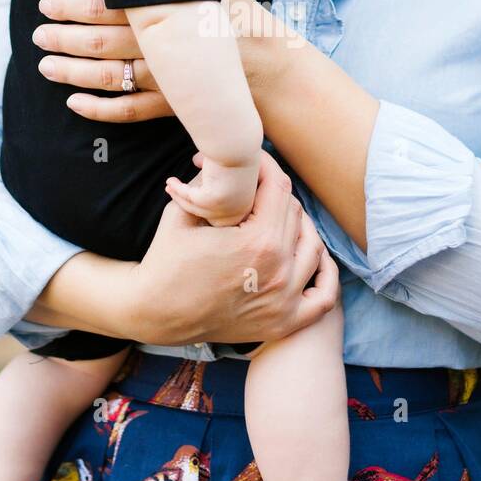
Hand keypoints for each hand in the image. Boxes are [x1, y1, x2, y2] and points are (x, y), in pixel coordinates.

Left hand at [31, 0, 286, 122]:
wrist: (270, 63)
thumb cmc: (236, 13)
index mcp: (167, 9)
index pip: (107, 5)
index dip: (71, 6)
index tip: (45, 4)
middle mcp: (161, 46)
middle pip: (100, 42)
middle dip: (63, 39)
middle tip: (38, 35)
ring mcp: (165, 80)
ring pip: (108, 77)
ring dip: (72, 73)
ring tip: (45, 66)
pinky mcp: (171, 107)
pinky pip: (128, 111)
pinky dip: (99, 110)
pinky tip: (74, 104)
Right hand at [128, 149, 339, 346]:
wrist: (155, 313)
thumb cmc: (165, 261)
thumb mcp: (183, 211)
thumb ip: (211, 182)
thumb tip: (225, 159)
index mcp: (257, 241)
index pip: (278, 188)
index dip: (266, 166)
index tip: (254, 162)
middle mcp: (279, 270)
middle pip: (295, 214)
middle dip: (275, 194)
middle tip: (256, 189)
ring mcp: (285, 299)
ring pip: (313, 247)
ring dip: (300, 227)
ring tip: (279, 218)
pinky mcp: (284, 322)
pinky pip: (324, 296)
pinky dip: (326, 274)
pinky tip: (314, 258)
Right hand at [165, 150, 258, 225]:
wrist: (240, 138)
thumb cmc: (236, 147)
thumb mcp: (228, 167)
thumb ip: (217, 177)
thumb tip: (201, 174)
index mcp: (248, 204)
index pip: (221, 214)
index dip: (202, 203)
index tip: (188, 192)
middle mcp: (241, 209)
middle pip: (207, 214)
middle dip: (188, 202)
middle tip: (173, 190)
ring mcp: (229, 206)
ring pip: (197, 207)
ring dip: (180, 195)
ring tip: (169, 184)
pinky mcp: (214, 200)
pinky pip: (190, 198)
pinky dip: (179, 190)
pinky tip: (170, 181)